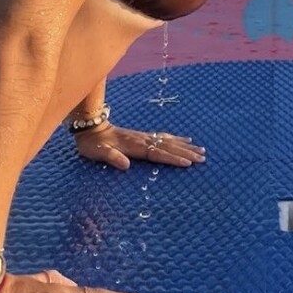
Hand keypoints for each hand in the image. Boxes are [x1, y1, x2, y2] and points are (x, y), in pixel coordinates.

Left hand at [72, 123, 205, 170]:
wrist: (90, 127)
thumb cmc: (93, 145)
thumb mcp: (97, 153)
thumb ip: (111, 157)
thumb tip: (126, 165)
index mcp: (134, 146)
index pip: (157, 153)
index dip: (172, 159)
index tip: (187, 163)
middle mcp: (142, 140)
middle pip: (168, 147)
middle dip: (186, 153)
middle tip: (203, 158)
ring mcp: (144, 136)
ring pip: (169, 141)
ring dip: (185, 146)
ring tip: (201, 150)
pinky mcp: (143, 135)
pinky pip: (164, 136)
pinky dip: (177, 139)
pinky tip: (186, 140)